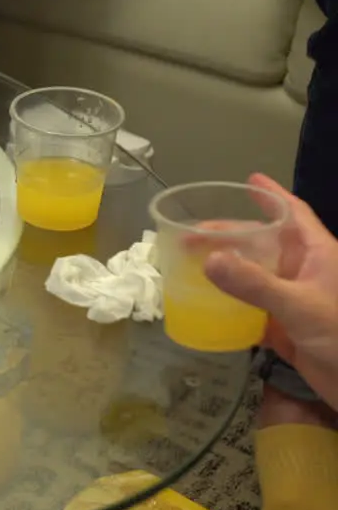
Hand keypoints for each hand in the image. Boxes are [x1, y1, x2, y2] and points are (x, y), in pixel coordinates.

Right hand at [205, 173, 337, 407]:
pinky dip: (231, 307)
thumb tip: (209, 258)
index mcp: (318, 255)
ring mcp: (295, 302)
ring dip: (226, 270)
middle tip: (191, 233)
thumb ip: (255, 284)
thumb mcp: (300, 306)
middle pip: (264, 245)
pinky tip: (207, 306)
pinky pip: (253, 311)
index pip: (293, 214)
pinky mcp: (287, 330)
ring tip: (191, 265)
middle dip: (230, 236)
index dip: (271, 196)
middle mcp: (305, 273)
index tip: (249, 179)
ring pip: (255, 277)